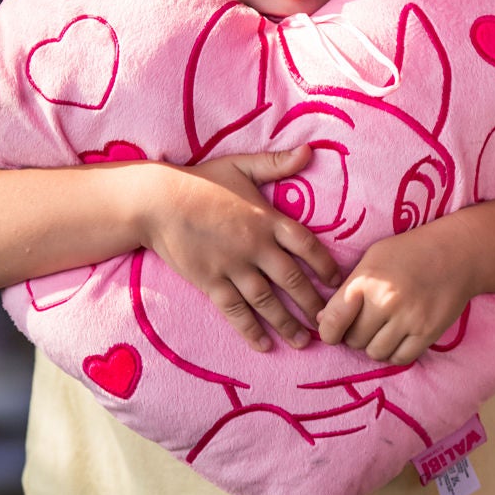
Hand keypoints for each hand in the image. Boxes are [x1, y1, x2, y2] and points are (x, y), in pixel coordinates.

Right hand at [135, 146, 341, 351]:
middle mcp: (254, 246)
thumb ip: (277, 163)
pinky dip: (250, 330)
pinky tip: (264, 345)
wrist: (157, 201)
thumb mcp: (241, 165)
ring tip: (304, 341)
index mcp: (266, 219)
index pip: (306, 245)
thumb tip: (310, 149)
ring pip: (266, 301)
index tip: (337, 281)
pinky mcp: (210, 282)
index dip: (325, 265)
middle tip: (328, 322)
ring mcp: (232, 266)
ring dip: (287, 323)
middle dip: (312, 303)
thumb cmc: (201, 181)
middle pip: (291, 279)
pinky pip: (234, 311)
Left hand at [316, 226, 475, 365]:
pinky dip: (395, 353)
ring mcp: (408, 319)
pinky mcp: (428, 332)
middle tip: (364, 323)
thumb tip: (322, 321)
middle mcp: (385, 302)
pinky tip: (397, 338)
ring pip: (375, 352)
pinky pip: (400, 358)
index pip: (332, 322)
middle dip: (354, 335)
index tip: (333, 331)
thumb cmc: (410, 251)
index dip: (328, 332)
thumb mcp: (372, 259)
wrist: (457, 252)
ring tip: (382, 329)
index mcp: (366, 281)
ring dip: (374, 345)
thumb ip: (347, 289)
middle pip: (353, 340)